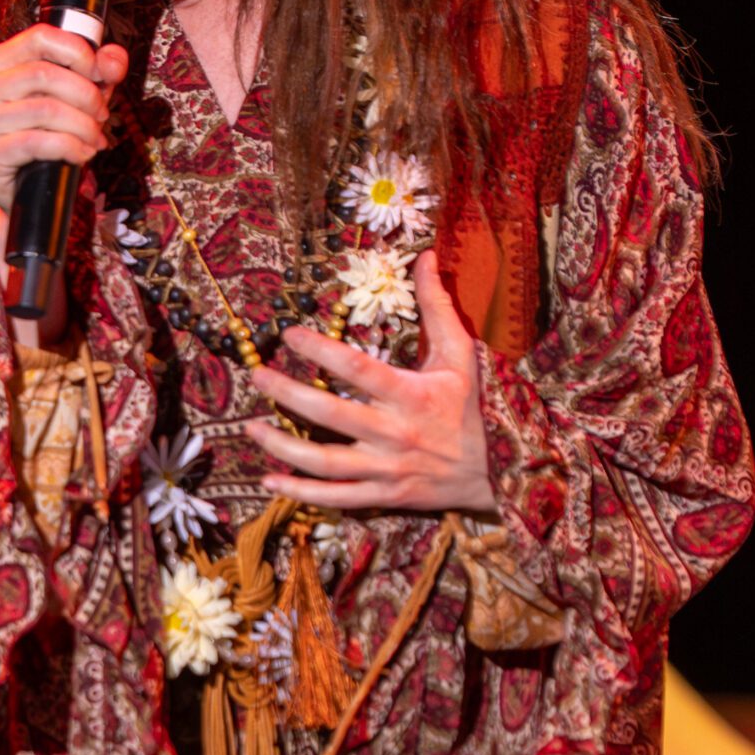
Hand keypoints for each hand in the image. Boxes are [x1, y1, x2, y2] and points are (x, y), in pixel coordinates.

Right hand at [0, 26, 129, 215]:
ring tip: (96, 138)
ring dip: (83, 126)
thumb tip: (112, 59)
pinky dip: (70, 147)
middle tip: (103, 114)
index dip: (77, 52)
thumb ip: (100, 70)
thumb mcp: (79, 94)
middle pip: (44, 73)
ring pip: (44, 109)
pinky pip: (36, 142)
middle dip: (86, 95)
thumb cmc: (48, 131)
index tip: (99, 73)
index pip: (40, 37)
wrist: (25, 185)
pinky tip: (83, 154)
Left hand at [244, 251, 495, 515]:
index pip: (357, 368)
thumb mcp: (461, 353)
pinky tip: (269, 481)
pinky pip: (336, 498)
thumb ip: (437, 305)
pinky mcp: (385, 495)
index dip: (320, 350)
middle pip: (330, 414)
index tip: (289, 335)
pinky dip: (300, 493)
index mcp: (411, 394)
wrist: (505, 470)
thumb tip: (424, 256)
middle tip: (255, 376)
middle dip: (287, 394)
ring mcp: (387, 468)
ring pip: (324, 462)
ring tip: (250, 428)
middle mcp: (394, 433)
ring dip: (283, 446)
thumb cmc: (476, 406)